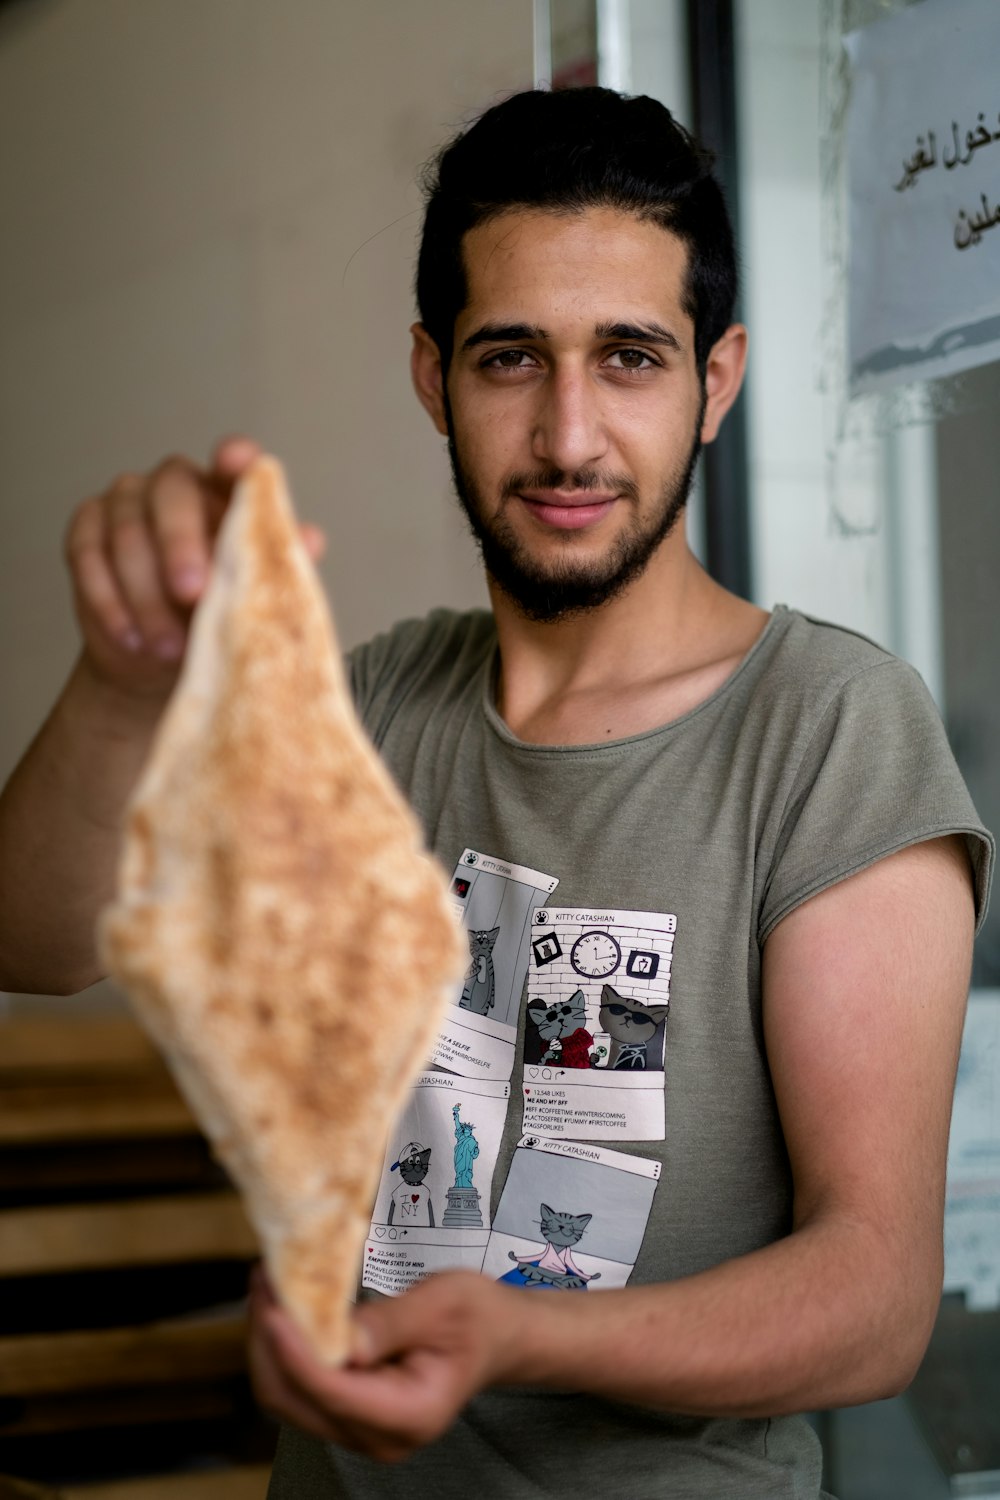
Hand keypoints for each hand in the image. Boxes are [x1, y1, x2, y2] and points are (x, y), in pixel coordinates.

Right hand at [63, 437, 324, 699]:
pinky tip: (131, 637)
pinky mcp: (88, 528)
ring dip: (146, 594)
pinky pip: (87, 554)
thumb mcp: (253, 600)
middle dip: (180, 545)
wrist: (161, 660)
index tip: (236, 462)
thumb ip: (275, 565)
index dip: (235, 458)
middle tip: (193, 595)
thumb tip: (309, 540)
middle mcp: (177, 485)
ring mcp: (127, 501)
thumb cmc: (216, 619)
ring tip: (168, 645)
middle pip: (173, 494)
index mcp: (226, 493)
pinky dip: (109, 601)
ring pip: (128, 531)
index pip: (235, 461)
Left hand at [248, 1266, 518, 1463]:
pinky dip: (281, 1349)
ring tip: (268, 1286)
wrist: (494, 1336)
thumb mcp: (443, 1303)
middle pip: (294, 1399)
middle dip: (269, 1339)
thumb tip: (338, 1337)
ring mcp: (357, 1431)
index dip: (293, 1348)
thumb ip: (390, 1322)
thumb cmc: (476, 1316)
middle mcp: (377, 1438)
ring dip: (268, 1342)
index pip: (332, 1390)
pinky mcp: (344, 1414)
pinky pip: (295, 1388)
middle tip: (264, 1278)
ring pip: (284, 1396)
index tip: (272, 1302)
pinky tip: (282, 1309)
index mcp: (410, 1415)